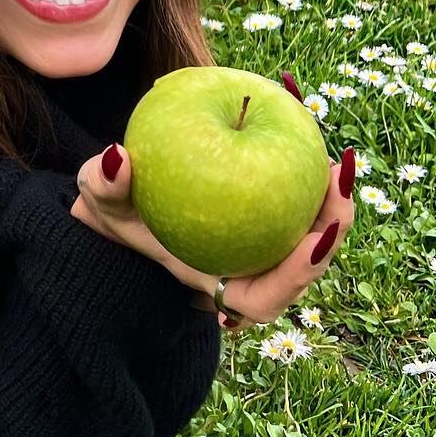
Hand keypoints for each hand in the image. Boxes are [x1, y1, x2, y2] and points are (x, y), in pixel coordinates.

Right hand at [71, 138, 356, 332]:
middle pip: (305, 269)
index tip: (312, 240)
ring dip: (331, 205)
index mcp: (210, 281)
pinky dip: (311, 176)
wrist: (126, 201)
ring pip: (311, 237)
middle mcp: (243, 271)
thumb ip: (102, 183)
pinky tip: (313, 137)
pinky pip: (300, 204)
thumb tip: (118, 158)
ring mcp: (260, 246)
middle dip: (332, 230)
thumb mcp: (97, 195)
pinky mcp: (269, 218)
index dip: (294, 277)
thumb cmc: (114, 207)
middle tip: (337, 180)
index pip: (261, 298)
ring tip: (338, 161)